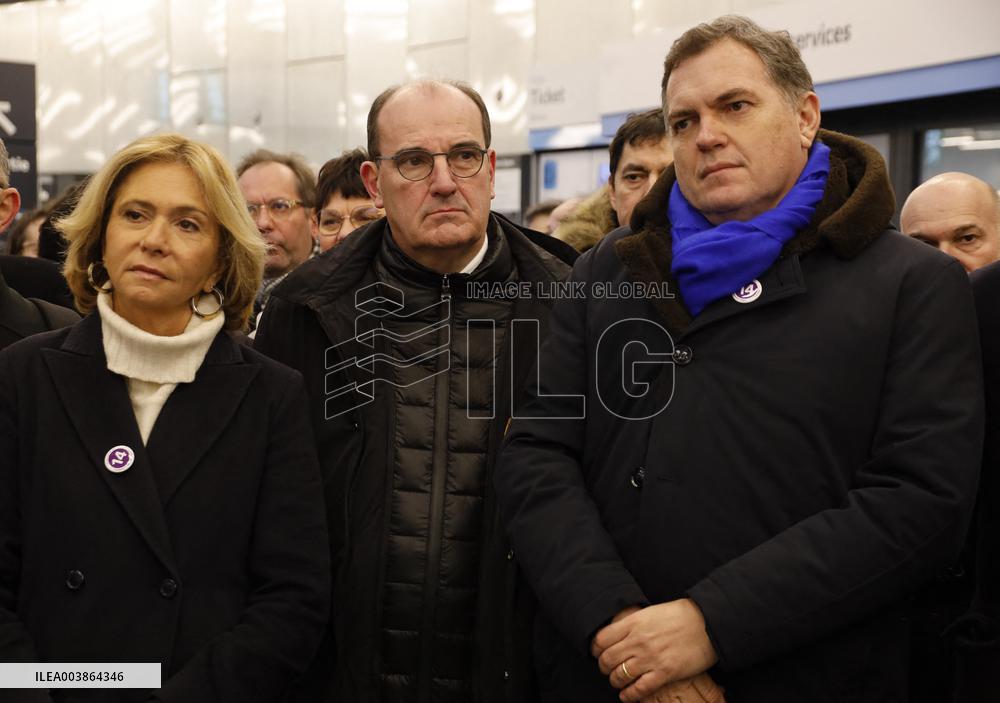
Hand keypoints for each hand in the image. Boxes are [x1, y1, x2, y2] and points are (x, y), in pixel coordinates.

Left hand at [593, 599, 717, 702]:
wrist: (708, 623)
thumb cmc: (681, 615)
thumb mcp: (651, 612)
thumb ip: (633, 624)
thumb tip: (618, 634)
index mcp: (634, 622)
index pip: (601, 639)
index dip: (596, 649)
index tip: (598, 653)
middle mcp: (638, 641)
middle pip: (607, 659)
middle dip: (604, 667)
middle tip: (608, 669)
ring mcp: (650, 658)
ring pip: (619, 675)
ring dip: (615, 681)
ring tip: (618, 681)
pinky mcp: (664, 673)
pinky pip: (638, 689)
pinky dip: (629, 695)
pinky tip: (627, 695)